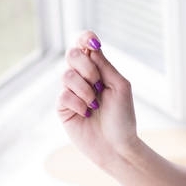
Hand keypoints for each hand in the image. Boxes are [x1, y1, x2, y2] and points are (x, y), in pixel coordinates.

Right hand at [56, 31, 139, 167]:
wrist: (117, 146)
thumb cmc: (123, 117)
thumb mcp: (119, 86)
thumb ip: (105, 65)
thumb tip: (90, 48)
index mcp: (98, 69)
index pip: (85, 45)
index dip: (86, 39)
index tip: (93, 43)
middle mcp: (83, 77)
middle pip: (72, 54)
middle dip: (87, 68)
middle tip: (99, 83)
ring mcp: (71, 91)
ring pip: (66, 75)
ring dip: (85, 90)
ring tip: (95, 105)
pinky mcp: (63, 107)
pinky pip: (63, 95)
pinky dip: (78, 104)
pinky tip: (87, 114)